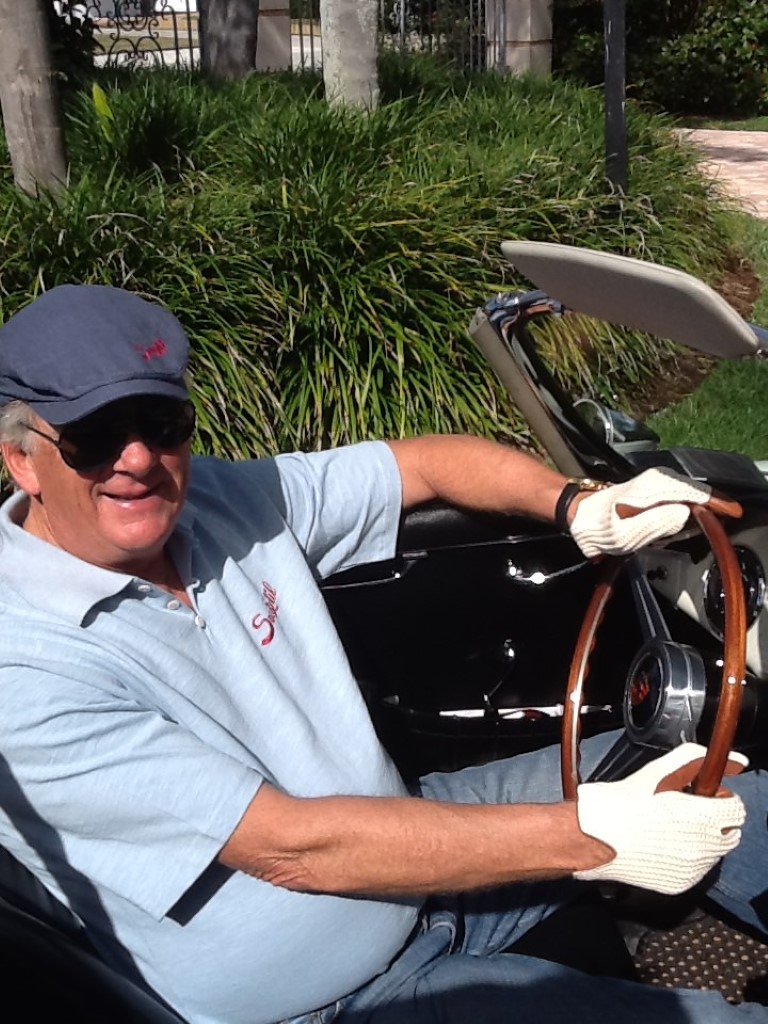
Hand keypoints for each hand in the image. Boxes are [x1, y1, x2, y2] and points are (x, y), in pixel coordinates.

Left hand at [569, 468, 712, 557]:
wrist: (579, 514)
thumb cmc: (600, 527)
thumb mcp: (628, 534)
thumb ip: (659, 523)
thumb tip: (686, 513)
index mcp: (653, 488)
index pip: (695, 493)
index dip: (716, 503)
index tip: (731, 513)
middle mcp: (657, 480)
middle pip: (697, 491)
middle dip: (712, 507)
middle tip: (722, 523)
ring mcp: (655, 482)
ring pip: (690, 492)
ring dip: (702, 507)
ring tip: (708, 522)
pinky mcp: (653, 487)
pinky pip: (680, 494)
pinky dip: (691, 505)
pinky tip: (692, 517)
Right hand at [573, 743, 746, 894]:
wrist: (592, 837)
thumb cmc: (619, 804)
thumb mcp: (657, 770)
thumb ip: (697, 759)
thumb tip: (735, 761)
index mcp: (700, 816)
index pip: (737, 809)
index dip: (718, 797)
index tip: (700, 794)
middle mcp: (701, 846)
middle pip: (731, 832)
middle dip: (714, 819)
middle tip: (685, 809)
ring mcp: (692, 869)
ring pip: (716, 851)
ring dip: (703, 838)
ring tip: (669, 827)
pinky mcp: (681, 884)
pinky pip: (698, 868)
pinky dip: (688, 856)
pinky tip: (663, 844)